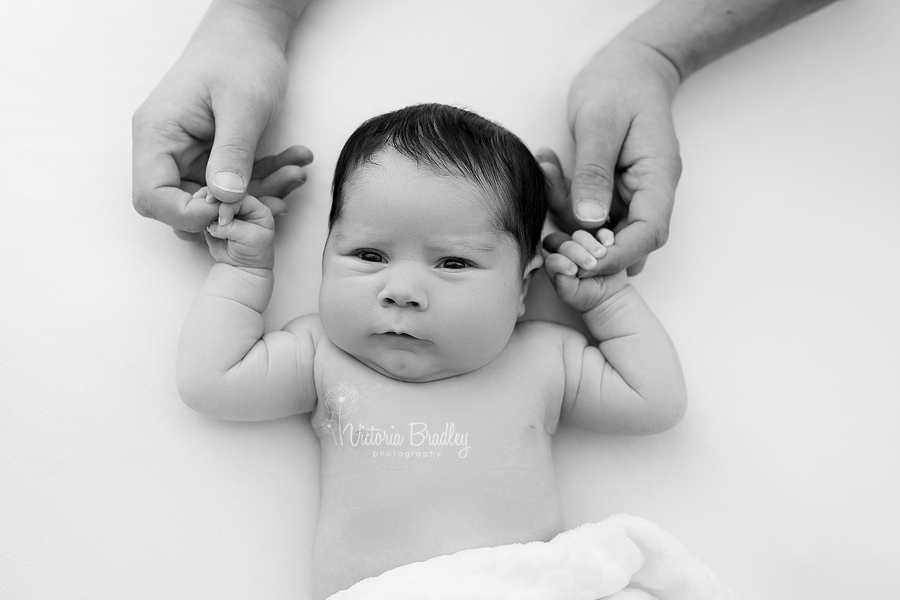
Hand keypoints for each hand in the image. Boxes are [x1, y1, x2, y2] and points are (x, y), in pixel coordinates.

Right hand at [132, 24, 309, 234]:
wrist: (251, 34)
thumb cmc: (240, 56)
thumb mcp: (243, 105)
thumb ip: (233, 153)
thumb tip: (225, 199)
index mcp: (157, 135)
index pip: (152, 197)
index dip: (188, 215)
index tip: (231, 209)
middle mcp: (167, 151)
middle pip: (184, 208)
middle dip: (233, 211)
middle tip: (276, 200)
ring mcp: (191, 157)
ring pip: (218, 201)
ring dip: (260, 196)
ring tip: (296, 174)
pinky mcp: (215, 159)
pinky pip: (237, 186)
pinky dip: (267, 181)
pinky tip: (295, 165)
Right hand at [204, 193, 275, 269]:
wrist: (241, 267)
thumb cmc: (253, 253)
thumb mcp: (250, 237)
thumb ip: (234, 226)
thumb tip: (216, 222)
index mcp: (258, 209)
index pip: (240, 198)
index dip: (229, 205)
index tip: (223, 221)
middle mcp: (243, 208)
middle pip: (226, 195)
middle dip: (215, 198)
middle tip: (205, 203)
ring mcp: (228, 212)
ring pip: (215, 200)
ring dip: (205, 201)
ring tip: (198, 204)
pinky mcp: (214, 219)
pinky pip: (205, 210)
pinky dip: (199, 209)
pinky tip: (196, 210)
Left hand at [541, 40, 681, 275]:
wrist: (628, 67)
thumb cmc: (619, 85)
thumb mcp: (600, 122)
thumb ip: (594, 172)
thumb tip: (589, 221)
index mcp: (658, 178)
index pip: (648, 234)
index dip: (617, 255)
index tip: (580, 260)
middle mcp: (648, 194)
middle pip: (628, 245)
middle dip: (586, 249)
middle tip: (550, 234)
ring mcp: (630, 196)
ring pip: (602, 233)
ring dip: (567, 218)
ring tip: (548, 171)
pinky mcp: (611, 194)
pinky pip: (587, 215)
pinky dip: (563, 201)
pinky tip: (549, 167)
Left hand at [542, 228, 626, 311]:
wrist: (608, 297)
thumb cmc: (585, 296)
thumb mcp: (570, 293)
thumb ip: (562, 281)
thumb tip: (566, 265)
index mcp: (557, 266)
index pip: (554, 258)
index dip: (562, 261)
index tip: (573, 271)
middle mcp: (568, 254)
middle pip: (567, 245)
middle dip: (578, 253)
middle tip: (590, 265)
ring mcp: (584, 247)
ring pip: (581, 236)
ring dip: (590, 244)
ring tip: (601, 255)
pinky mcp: (601, 243)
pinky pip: (602, 232)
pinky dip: (605, 236)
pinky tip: (609, 244)